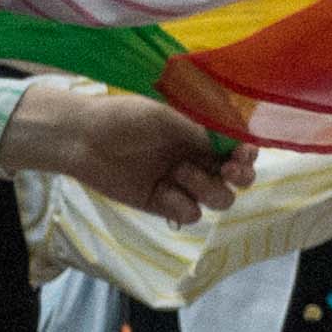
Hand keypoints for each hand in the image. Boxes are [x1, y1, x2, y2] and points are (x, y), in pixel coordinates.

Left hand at [0, 73, 247, 222]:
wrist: (83, 139)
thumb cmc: (124, 117)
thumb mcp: (167, 118)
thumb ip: (201, 133)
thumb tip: (235, 144)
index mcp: (200, 132)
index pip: (238, 148)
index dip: (247, 155)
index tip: (243, 155)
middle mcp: (196, 158)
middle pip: (236, 179)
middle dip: (240, 177)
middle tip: (229, 170)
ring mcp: (180, 183)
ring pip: (218, 199)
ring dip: (206, 188)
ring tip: (178, 172)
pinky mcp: (161, 204)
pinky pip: (189, 213)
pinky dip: (182, 205)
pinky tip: (163, 191)